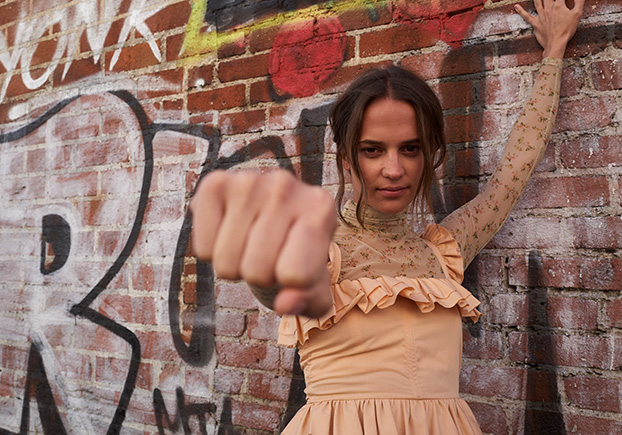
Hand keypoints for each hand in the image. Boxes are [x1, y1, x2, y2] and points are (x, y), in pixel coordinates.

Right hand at [190, 169, 335, 317]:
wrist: (270, 218)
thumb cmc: (298, 256)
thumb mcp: (313, 285)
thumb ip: (308, 301)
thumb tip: (285, 303)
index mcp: (320, 208)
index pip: (296, 275)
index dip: (291, 285)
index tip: (296, 266)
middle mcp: (286, 185)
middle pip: (257, 270)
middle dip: (260, 277)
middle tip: (269, 256)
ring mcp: (248, 181)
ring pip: (227, 262)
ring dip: (235, 266)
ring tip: (250, 245)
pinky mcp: (214, 183)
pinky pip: (203, 249)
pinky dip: (211, 253)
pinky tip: (228, 233)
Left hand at [515, 0, 583, 58]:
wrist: (556, 43)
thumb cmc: (567, 30)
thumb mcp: (577, 14)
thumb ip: (579, 1)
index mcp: (559, 5)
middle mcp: (548, 8)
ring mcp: (541, 16)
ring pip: (537, 2)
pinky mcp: (536, 24)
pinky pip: (526, 16)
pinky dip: (521, 11)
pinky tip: (516, 6)